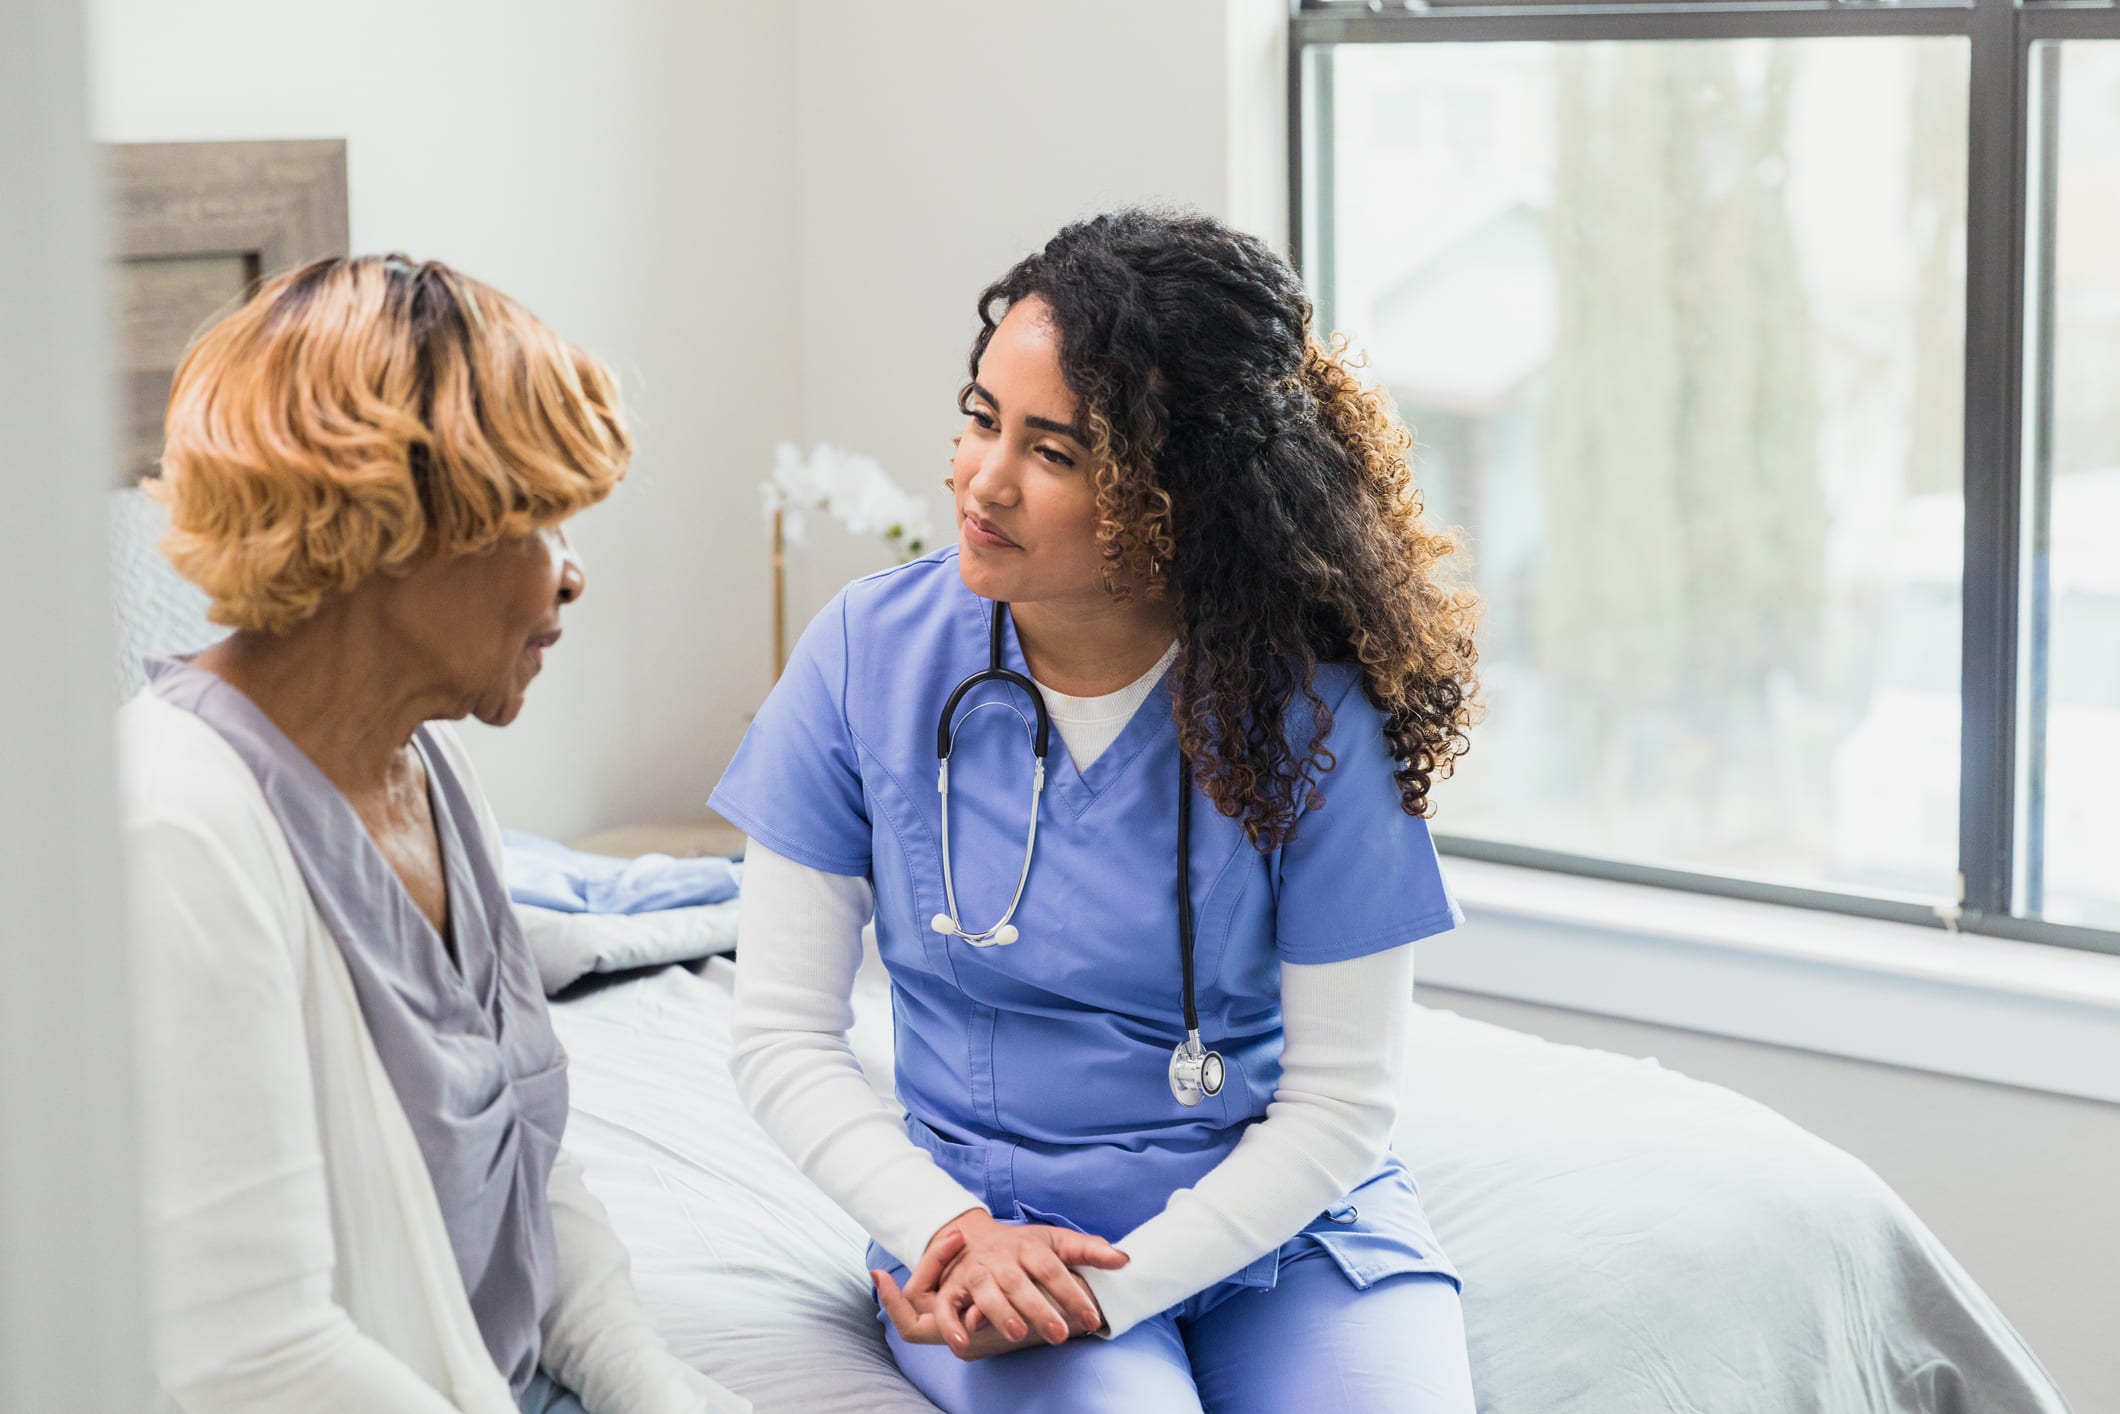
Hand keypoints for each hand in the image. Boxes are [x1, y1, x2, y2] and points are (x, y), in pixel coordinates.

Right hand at [874, 1213, 1123, 1360]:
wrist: (970, 1235)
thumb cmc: (1021, 1246)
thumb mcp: (1055, 1242)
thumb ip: (1089, 1250)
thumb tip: (1125, 1260)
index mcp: (1028, 1247)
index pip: (1053, 1269)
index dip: (1072, 1293)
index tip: (1092, 1319)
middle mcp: (1000, 1259)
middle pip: (1019, 1282)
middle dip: (1038, 1308)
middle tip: (1059, 1334)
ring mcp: (975, 1273)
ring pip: (986, 1292)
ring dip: (1000, 1313)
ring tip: (1018, 1334)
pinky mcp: (952, 1288)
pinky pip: (948, 1306)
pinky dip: (952, 1324)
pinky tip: (965, 1343)